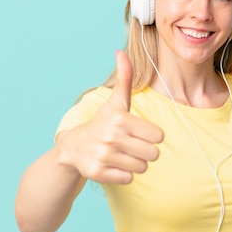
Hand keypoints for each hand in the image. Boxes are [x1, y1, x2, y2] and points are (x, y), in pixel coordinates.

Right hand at [57, 51, 163, 183]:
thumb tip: (121, 52)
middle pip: (153, 154)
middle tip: (131, 146)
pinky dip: (124, 174)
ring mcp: (104, 156)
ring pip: (142, 168)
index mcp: (120, 119)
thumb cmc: (103, 123)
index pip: (159, 136)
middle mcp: (112, 137)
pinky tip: (113, 165)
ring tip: (121, 155)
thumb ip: (125, 78)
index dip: (151, 136)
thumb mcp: (115, 102)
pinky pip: (128, 179)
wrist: (73, 148)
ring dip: (135, 163)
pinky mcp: (98, 173)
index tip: (138, 133)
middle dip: (145, 151)